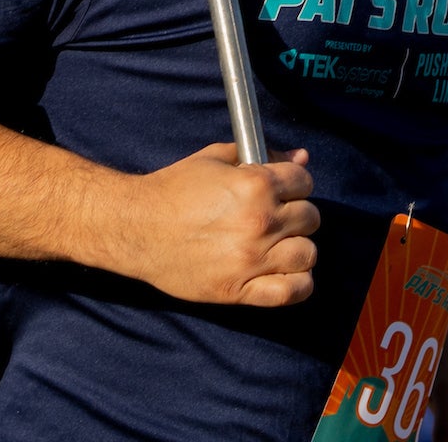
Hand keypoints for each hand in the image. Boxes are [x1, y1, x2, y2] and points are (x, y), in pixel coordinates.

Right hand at [113, 143, 318, 307]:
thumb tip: (301, 157)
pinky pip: (291, 292)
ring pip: (306, 254)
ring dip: (298, 248)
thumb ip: (263, 155)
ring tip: (280, 245)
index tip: (286, 191)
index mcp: (255, 185)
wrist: (137, 228)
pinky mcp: (239, 290)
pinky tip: (285, 274)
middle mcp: (260, 221)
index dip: (296, 185)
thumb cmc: (173, 189)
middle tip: (278, 218)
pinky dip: (298, 284)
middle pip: (310, 218)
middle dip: (297, 214)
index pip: (304, 183)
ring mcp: (251, 258)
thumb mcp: (216, 159)